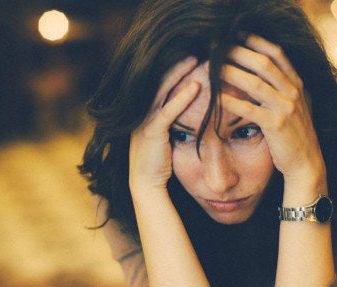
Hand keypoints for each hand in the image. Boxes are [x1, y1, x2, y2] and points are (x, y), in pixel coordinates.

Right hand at [129, 56, 199, 192]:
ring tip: (196, 60)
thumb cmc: (158, 163)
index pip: (157, 84)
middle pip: (157, 81)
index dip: (172, 70)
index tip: (189, 56)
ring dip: (179, 74)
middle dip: (175, 65)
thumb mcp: (164, 136)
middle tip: (194, 50)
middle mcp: (140, 113)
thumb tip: (190, 106)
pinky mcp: (151, 133)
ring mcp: (143, 122)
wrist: (146, 186)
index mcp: (143, 112)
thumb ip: (172, 120)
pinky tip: (196, 87)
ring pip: (161, 91)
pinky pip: (168, 111)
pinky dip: (182, 98)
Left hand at [220, 35, 326, 195]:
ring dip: (230, 72)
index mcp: (297, 84)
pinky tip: (216, 97)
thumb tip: (259, 69)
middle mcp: (294, 92)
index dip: (256, 41)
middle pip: (263, 63)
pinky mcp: (276, 126)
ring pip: (255, 83)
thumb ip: (281, 87)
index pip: (277, 53)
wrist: (306, 163)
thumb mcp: (293, 105)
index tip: (237, 34)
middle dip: (239, 52)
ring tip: (211, 67)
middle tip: (218, 46)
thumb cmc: (293, 135)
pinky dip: (231, 102)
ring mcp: (286, 108)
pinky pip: (250, 110)